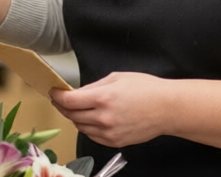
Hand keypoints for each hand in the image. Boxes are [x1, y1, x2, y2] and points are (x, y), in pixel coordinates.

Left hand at [50, 72, 172, 147]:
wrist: (167, 109)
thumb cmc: (146, 89)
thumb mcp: (117, 78)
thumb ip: (95, 86)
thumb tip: (79, 92)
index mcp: (103, 97)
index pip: (69, 101)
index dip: (57, 96)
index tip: (54, 92)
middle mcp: (103, 117)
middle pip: (71, 115)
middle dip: (63, 107)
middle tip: (61, 100)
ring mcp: (108, 132)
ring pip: (80, 127)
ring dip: (75, 118)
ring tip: (77, 109)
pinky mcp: (114, 142)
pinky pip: (92, 136)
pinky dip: (87, 128)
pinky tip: (91, 119)